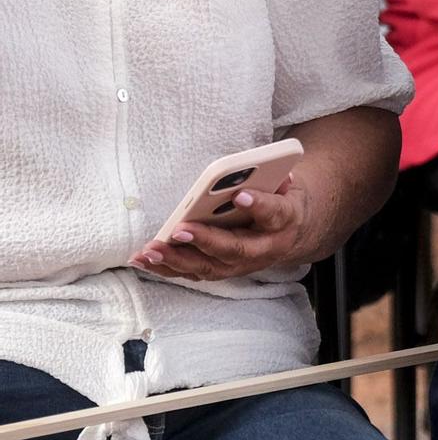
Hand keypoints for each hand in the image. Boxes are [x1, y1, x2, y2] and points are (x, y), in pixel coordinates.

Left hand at [129, 176, 321, 281]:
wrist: (292, 235)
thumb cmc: (283, 203)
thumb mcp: (288, 185)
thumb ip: (276, 177)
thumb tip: (260, 168)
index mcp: (283, 221)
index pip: (273, 213)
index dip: (258, 205)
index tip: (241, 194)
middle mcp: (262, 248)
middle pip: (233, 249)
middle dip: (205, 240)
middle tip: (180, 230)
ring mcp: (240, 264)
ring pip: (207, 266)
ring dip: (177, 259)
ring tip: (151, 250)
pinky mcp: (220, 270)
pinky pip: (191, 272)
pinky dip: (165, 267)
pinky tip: (143, 259)